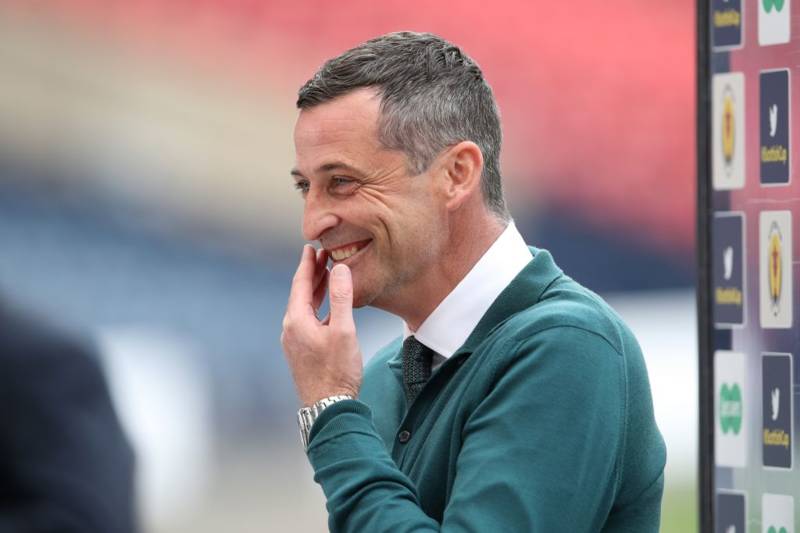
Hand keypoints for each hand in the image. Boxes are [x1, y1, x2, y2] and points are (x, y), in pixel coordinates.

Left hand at [281, 245, 362, 405]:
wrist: (328, 407)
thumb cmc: (337, 372)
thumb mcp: (343, 331)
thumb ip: (342, 298)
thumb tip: (340, 269)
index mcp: (296, 321)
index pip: (300, 283)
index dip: (307, 264)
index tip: (311, 247)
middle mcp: (290, 329)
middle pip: (301, 294)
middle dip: (312, 274)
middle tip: (322, 256)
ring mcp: (294, 342)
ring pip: (304, 307)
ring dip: (315, 290)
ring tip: (327, 275)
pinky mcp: (301, 351)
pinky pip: (307, 320)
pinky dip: (317, 306)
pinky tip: (328, 307)